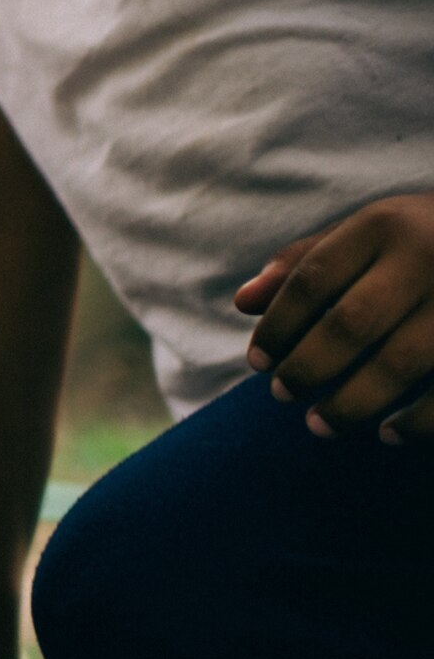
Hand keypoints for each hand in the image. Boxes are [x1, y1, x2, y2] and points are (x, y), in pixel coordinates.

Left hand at [239, 190, 433, 441]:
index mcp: (386, 225)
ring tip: (319, 425)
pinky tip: (388, 433)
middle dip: (307, 368)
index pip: (312, 279)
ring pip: (399, 365)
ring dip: (351, 404)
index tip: (256, 362)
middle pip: (350, 324)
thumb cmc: (427, 238)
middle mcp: (429, 256)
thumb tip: (243, 303)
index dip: (277, 326)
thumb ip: (307, 261)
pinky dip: (417, 422)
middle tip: (282, 395)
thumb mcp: (372, 232)